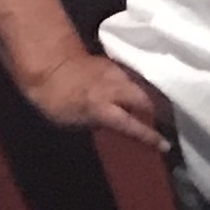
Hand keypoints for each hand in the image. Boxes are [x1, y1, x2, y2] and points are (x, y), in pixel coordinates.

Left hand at [20, 48, 168, 151]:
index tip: (164, 145)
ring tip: (153, 107)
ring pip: (140, 87)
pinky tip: (135, 92)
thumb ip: (99, 122)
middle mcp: (115, 90)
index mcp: (103, 108)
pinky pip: (131, 78)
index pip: (133, 125)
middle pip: (145, 101)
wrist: (45, 64)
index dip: (149, 136)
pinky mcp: (113, 64)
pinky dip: (135, 86)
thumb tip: (113, 125)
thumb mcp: (72, 121)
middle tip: (164, 122)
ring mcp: (116, 74)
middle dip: (157, 112)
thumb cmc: (53, 100)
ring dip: (148, 97)